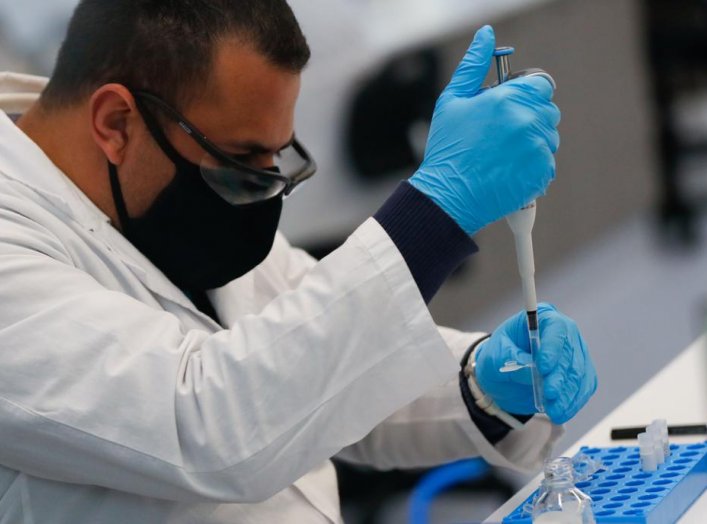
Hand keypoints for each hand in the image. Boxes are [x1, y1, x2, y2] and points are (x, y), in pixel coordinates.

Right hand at [409, 25, 560, 235]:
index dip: (526, 94)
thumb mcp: (452, 101)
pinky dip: (532, 166)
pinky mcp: (541, 173)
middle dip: (530, 118)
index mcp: (508, 99)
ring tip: (503, 155)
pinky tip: (508, 170)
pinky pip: (547, 162)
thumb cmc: (447, 150)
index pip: (540, 84)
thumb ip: (473, 65)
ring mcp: (537, 148)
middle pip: (547, 110)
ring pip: (549, 137)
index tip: (511, 106)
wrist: (448, 196)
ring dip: (532, 142)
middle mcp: (527, 121)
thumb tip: (486, 35)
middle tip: (502, 135)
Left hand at [474, 303, 596, 424]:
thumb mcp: (494, 356)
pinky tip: (562, 412)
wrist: (502, 377)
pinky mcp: (579, 374)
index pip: (556, 328)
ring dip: (567, 394)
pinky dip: (573, 402)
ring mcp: (574, 354)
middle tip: (550, 394)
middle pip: (571, 353)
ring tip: (554, 411)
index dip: (553, 347)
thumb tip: (530, 369)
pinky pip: (583, 388)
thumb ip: (511, 360)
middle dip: (560, 376)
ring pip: (579, 374)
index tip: (543, 367)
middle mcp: (563, 333)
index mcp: (543, 318)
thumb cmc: (497, 358)